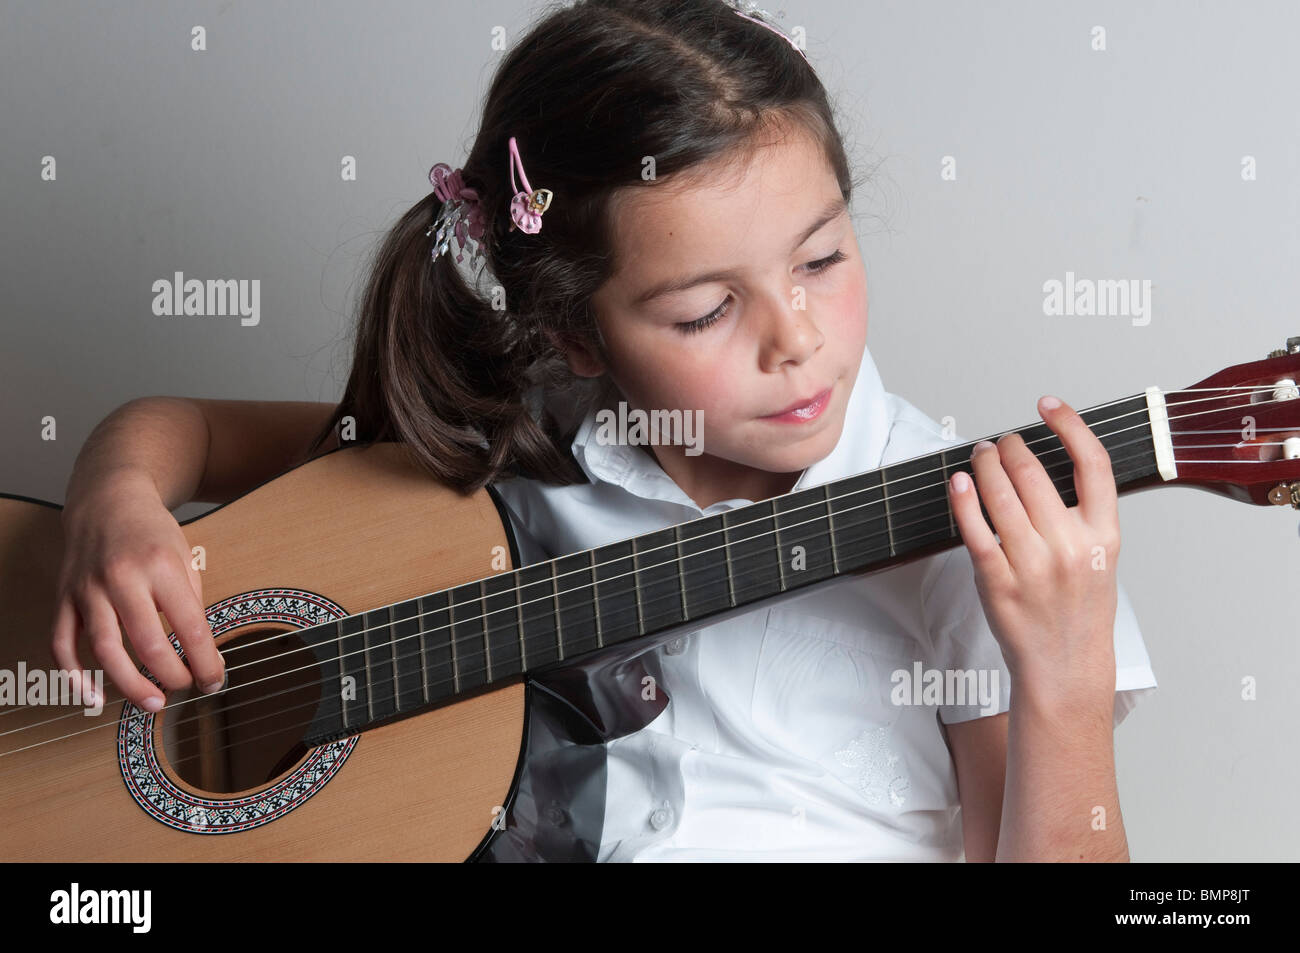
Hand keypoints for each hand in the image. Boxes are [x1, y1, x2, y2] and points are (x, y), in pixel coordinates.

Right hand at [51, 469, 223, 710]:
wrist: (108, 501)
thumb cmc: (153, 534)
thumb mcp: (186, 559)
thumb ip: (191, 604)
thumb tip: (202, 654)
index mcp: (161, 567)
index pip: (190, 627)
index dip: (206, 662)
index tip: (216, 681)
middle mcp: (121, 578)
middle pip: (147, 644)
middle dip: (172, 676)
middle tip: (185, 689)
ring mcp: (88, 589)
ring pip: (104, 650)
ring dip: (130, 684)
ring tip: (153, 703)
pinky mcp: (64, 597)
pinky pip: (62, 644)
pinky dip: (73, 676)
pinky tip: (92, 697)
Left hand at [947, 395, 1118, 719]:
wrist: (1065, 664)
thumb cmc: (1079, 609)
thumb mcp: (1100, 557)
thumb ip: (1081, 515)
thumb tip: (1042, 466)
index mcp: (1104, 534)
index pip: (1093, 464)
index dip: (1070, 425)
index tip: (1049, 405)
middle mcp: (1071, 546)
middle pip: (1034, 474)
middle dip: (1011, 448)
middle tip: (1002, 443)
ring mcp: (1034, 565)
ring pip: (1001, 496)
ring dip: (985, 465)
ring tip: (980, 454)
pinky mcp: (999, 581)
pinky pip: (976, 531)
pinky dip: (964, 500)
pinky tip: (959, 482)